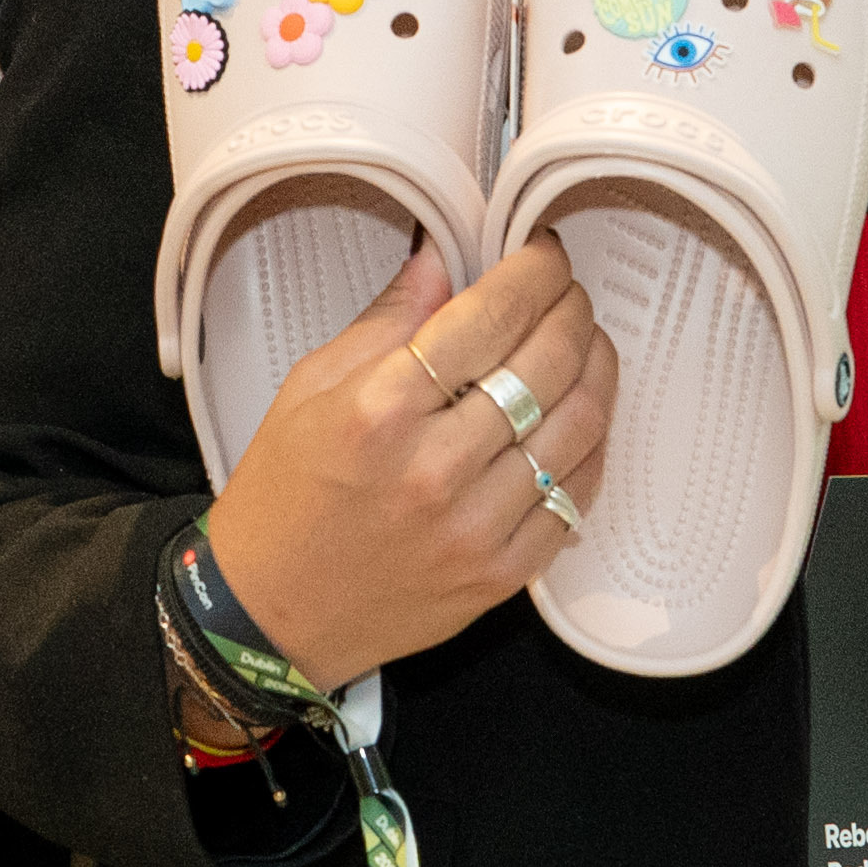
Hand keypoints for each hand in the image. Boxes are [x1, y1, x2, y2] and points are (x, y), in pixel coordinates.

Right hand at [195, 237, 616, 697]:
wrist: (270, 614)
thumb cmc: (284, 496)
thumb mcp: (310, 387)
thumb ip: (387, 320)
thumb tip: (443, 255)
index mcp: (380, 410)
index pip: (490, 316)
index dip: (533, 270)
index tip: (542, 252)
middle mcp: (434, 468)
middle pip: (547, 362)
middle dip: (572, 307)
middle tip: (565, 290)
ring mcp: (476, 527)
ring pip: (579, 425)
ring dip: (597, 368)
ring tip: (586, 342)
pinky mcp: (502, 573)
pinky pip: (578, 496)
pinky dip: (592, 444)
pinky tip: (579, 414)